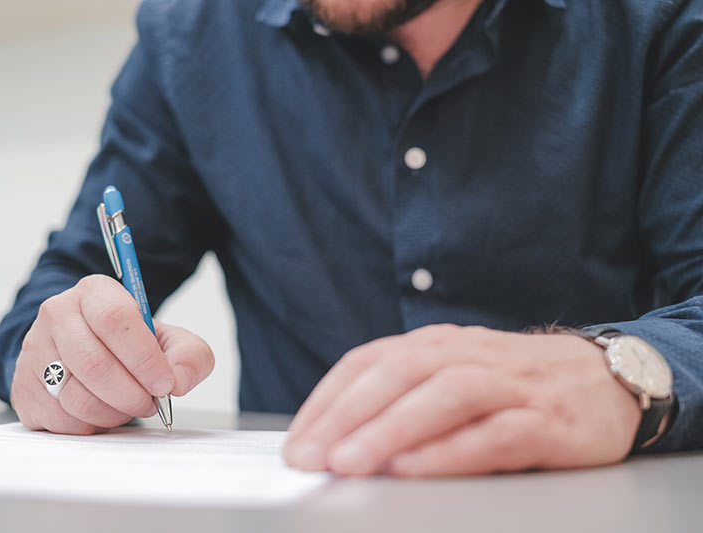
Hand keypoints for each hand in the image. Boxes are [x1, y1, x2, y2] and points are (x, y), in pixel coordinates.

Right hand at [11, 275, 214, 434]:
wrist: (86, 351)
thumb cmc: (129, 345)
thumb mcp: (168, 340)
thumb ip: (189, 354)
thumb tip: (179, 380)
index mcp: (94, 293)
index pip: (114, 319)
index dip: (144, 357)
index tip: (165, 383)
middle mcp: (57, 315)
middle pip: (94, 364)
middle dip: (132, 394)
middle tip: (150, 402)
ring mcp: (34, 352)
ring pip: (76, 397)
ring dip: (114, 413)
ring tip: (129, 405)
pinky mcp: (23, 388)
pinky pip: (61, 420)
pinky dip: (91, 425)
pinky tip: (103, 411)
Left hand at [283, 324, 640, 476]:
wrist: (605, 378)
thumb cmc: (512, 384)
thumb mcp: (452, 376)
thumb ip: (403, 397)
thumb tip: (337, 440)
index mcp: (436, 344)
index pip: (369, 362)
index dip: (328, 400)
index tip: (296, 441)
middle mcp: (467, 355)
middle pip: (399, 375)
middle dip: (347, 416)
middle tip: (310, 457)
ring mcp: (509, 385)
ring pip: (443, 398)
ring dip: (391, 430)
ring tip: (350, 463)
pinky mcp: (547, 420)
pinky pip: (495, 434)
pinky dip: (452, 451)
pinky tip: (417, 470)